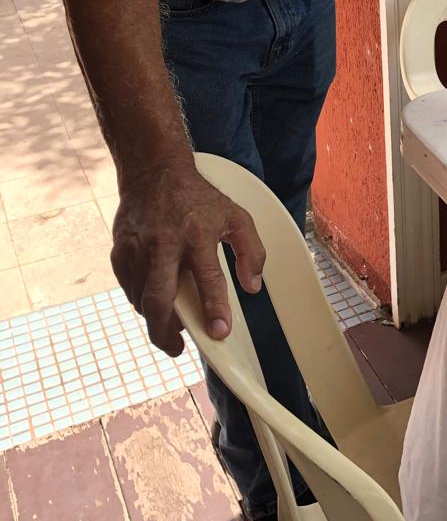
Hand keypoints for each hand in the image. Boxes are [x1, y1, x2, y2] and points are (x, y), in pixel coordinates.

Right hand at [111, 162, 265, 356]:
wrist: (155, 172)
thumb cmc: (199, 198)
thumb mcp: (236, 217)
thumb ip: (251, 251)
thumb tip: (253, 286)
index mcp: (197, 234)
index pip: (208, 278)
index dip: (214, 308)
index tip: (219, 332)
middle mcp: (164, 244)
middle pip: (159, 300)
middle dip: (166, 332)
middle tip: (178, 349)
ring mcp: (138, 248)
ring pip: (141, 299)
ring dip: (155, 320)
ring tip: (171, 327)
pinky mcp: (120, 251)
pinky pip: (129, 288)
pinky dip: (141, 302)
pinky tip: (155, 303)